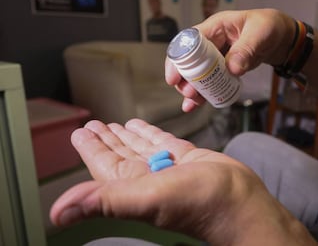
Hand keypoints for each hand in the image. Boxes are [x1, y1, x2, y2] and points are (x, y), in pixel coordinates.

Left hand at [50, 119, 314, 244]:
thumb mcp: (146, 198)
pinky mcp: (187, 159)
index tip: (79, 131)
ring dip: (126, 135)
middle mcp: (146, 177)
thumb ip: (104, 201)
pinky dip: (151, 133)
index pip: (103, 164)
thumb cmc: (197, 203)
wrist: (239, 202)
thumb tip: (56, 214)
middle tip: (94, 123)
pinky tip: (143, 126)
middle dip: (105, 138)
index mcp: (131, 185)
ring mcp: (167, 168)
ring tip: (115, 123)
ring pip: (140, 147)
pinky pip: (163, 142)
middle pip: (119, 154)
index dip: (90, 148)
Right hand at [165, 9, 295, 111]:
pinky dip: (204, 93)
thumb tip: (232, 68)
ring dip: (193, 88)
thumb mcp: (260, 34)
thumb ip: (246, 49)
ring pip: (197, 74)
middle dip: (185, 78)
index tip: (175, 76)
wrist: (280, 38)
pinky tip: (197, 104)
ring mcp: (216, 56)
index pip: (189, 42)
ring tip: (193, 102)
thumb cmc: (269, 27)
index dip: (179, 59)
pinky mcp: (223, 69)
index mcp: (216, 27)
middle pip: (189, 60)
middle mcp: (212, 42)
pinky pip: (210, 81)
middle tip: (188, 92)